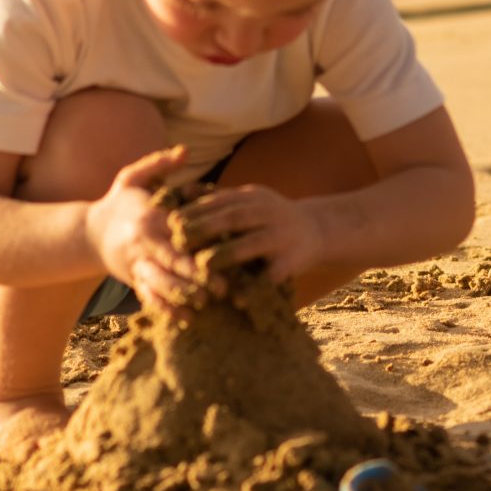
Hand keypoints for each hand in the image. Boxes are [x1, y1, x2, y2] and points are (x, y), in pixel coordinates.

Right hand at [82, 147, 207, 311]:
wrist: (89, 233)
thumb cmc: (119, 201)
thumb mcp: (133, 176)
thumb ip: (159, 163)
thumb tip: (184, 150)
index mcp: (148, 218)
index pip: (177, 232)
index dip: (199, 243)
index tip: (223, 250)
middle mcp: (141, 244)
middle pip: (171, 263)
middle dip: (197, 276)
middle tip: (224, 287)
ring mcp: (136, 265)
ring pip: (159, 284)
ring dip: (183, 297)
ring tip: (207, 304)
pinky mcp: (134, 280)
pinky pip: (149, 298)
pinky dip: (166, 309)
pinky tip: (187, 319)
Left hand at [166, 183, 323, 291]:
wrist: (318, 230)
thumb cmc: (271, 218)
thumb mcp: (249, 200)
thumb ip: (219, 199)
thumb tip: (182, 191)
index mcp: (255, 197)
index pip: (222, 200)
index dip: (197, 210)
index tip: (172, 222)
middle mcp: (270, 213)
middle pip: (236, 217)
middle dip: (207, 227)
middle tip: (180, 241)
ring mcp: (283, 237)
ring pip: (254, 243)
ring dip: (227, 254)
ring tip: (203, 266)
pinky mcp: (293, 261)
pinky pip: (273, 275)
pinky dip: (255, 288)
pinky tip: (237, 299)